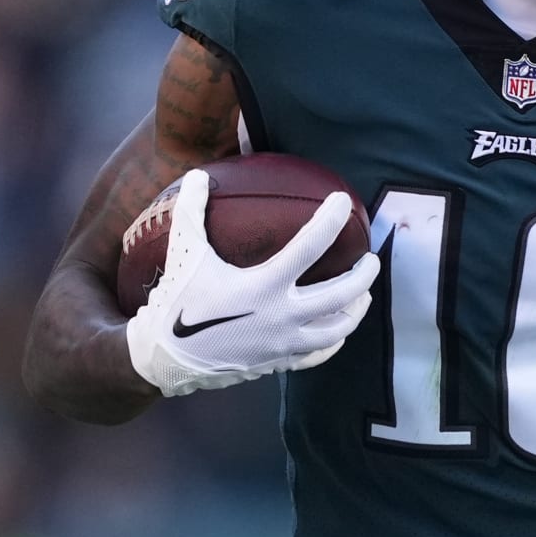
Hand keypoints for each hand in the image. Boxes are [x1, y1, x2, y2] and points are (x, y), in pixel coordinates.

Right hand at [124, 169, 380, 396]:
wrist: (164, 358)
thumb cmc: (177, 303)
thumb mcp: (185, 254)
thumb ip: (193, 212)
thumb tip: (199, 174)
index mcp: (264, 285)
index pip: (310, 247)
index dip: (330, 220)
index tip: (342, 201)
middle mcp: (282, 316)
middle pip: (342, 294)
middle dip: (364, 275)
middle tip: (371, 258)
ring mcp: (283, 343)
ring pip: (338, 329)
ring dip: (356, 309)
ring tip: (363, 294)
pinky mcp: (279, 362)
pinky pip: (318, 355)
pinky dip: (334, 341)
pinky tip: (338, 331)